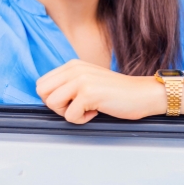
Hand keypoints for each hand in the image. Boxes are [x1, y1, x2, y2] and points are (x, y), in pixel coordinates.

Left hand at [36, 59, 164, 123]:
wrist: (142, 94)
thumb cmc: (116, 92)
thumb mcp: (88, 80)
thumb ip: (69, 84)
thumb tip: (47, 98)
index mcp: (72, 65)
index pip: (42, 83)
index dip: (52, 98)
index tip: (70, 102)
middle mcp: (74, 69)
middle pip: (42, 92)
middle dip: (56, 106)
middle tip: (75, 107)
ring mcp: (81, 80)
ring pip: (53, 104)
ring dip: (68, 113)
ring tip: (86, 109)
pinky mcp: (88, 93)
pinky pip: (70, 116)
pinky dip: (82, 120)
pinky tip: (96, 111)